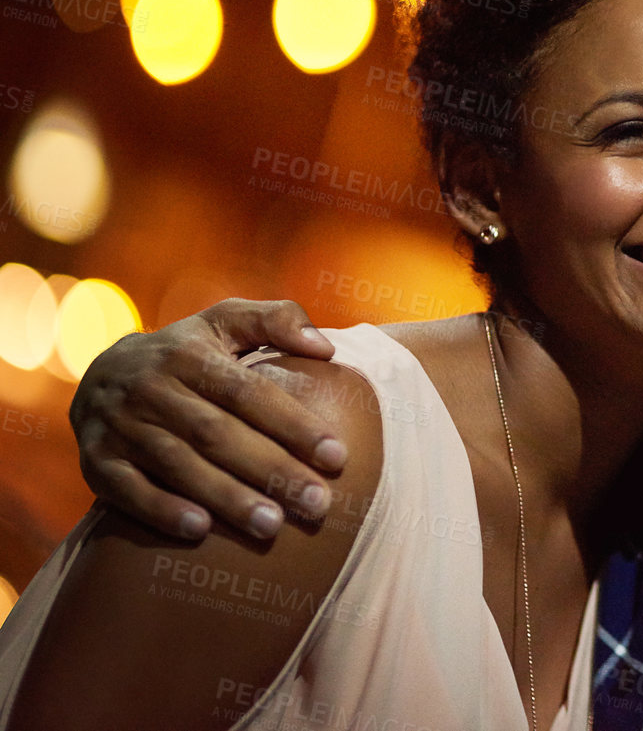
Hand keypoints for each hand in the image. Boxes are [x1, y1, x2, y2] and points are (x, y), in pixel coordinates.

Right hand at [69, 299, 344, 540]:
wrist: (101, 374)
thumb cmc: (188, 351)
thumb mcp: (226, 321)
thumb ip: (278, 321)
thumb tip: (326, 348)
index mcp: (191, 355)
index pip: (249, 392)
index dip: (293, 424)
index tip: (337, 456)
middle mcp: (152, 389)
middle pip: (218, 433)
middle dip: (271, 470)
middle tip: (318, 502)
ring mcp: (121, 427)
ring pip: (178, 465)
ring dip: (226, 497)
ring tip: (273, 526)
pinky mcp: (96, 461)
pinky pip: (127, 490)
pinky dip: (161, 510)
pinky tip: (200, 531)